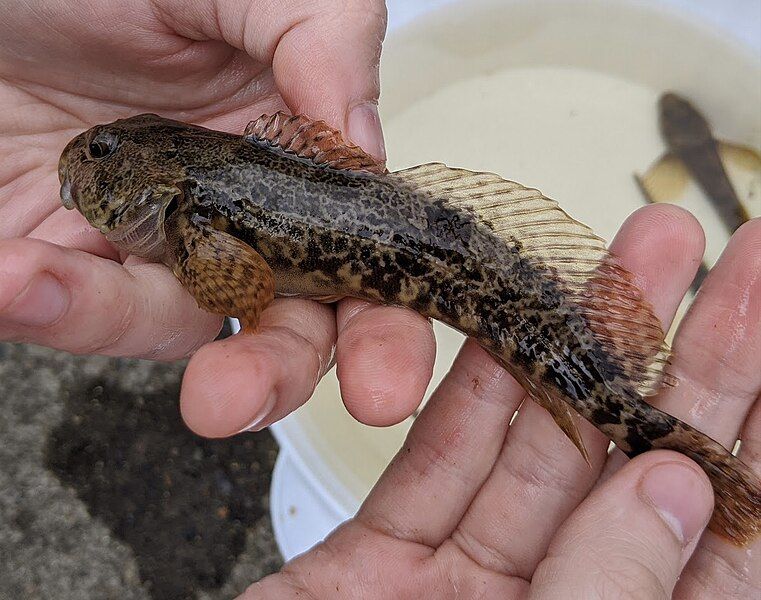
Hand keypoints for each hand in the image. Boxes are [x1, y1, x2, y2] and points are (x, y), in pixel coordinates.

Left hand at [0, 0, 437, 434]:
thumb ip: (321, 35)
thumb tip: (366, 144)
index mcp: (295, 152)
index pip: (361, 259)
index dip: (384, 328)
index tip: (385, 381)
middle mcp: (239, 209)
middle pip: (284, 325)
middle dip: (272, 376)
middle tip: (233, 402)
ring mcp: (157, 241)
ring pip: (172, 327)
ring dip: (110, 323)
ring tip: (36, 283)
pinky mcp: (75, 259)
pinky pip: (77, 304)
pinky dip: (47, 298)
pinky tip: (15, 270)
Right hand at [242, 207, 760, 598]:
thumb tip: (675, 488)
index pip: (728, 537)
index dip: (753, 422)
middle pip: (639, 466)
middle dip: (686, 351)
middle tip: (722, 254)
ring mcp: (465, 588)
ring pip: (539, 445)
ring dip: (582, 347)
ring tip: (633, 256)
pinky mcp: (379, 563)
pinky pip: (435, 464)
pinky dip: (472, 396)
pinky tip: (513, 325)